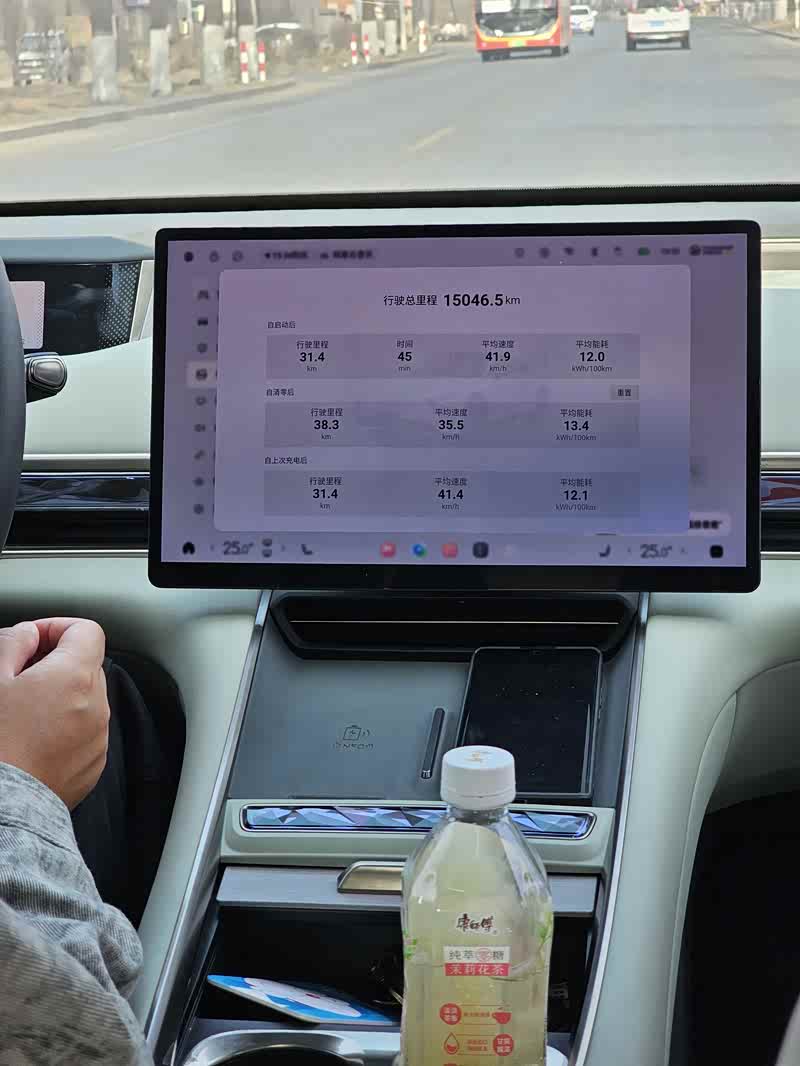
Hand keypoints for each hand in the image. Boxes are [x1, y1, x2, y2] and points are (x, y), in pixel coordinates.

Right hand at [0, 618, 108, 809]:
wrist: (5, 807)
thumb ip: (14, 643)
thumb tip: (29, 634)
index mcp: (75, 677)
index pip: (87, 631)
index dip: (57, 628)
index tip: (31, 639)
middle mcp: (97, 705)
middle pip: (87, 664)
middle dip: (55, 661)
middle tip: (18, 674)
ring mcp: (98, 738)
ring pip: (87, 698)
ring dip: (60, 694)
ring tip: (22, 710)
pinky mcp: (93, 765)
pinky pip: (85, 730)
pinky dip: (65, 725)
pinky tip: (32, 737)